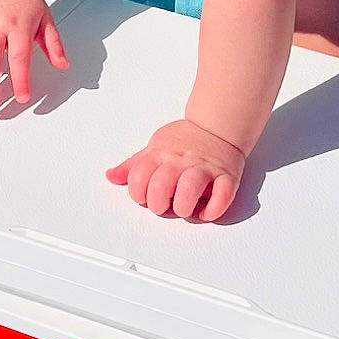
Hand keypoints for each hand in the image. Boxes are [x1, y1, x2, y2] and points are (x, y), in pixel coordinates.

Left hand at [107, 119, 245, 222]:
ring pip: (190, 189)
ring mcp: (205, 168)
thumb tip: (111, 176)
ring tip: (183, 208)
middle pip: (161, 185)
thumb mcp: (154, 147)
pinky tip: (206, 212)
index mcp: (161, 154)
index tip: (143, 197)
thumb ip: (133, 166)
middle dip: (158, 204)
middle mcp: (181, 161)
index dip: (137, 193)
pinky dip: (213, 209)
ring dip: (183, 207)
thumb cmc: (185, 141)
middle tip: (163, 205)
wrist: (217, 126)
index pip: (139, 176)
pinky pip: (223, 195)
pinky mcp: (227, 176)